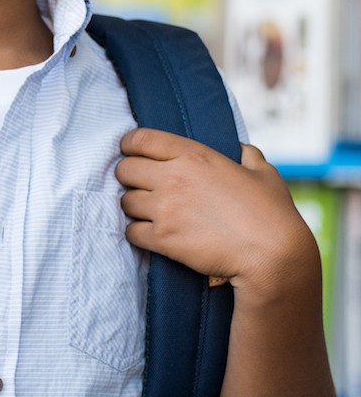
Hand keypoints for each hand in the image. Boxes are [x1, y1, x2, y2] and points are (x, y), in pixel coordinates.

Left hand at [115, 128, 315, 297]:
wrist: (272, 256)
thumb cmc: (272, 213)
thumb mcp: (264, 173)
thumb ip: (247, 155)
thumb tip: (241, 149)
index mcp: (194, 155)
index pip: (140, 139)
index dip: (130, 145)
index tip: (131, 152)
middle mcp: (173, 177)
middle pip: (124, 169)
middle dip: (129, 177)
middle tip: (141, 185)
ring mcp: (165, 208)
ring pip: (125, 201)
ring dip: (134, 206)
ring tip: (149, 212)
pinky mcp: (163, 239)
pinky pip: (131, 231)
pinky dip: (137, 233)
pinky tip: (151, 234)